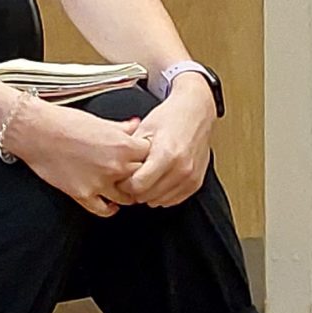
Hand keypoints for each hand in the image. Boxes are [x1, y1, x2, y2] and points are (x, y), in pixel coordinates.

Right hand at [5, 99, 149, 217]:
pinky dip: (110, 209)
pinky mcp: (83, 195)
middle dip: (142, 176)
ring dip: (128, 194)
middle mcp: (116, 166)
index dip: (149, 157)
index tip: (145, 157)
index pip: (151, 156)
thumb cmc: (65, 121)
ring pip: (128, 198)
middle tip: (139, 175)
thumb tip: (135, 126)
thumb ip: (122, 128)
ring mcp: (100, 183)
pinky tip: (110, 204)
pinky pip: (104, 210)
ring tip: (126, 190)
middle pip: (143, 178)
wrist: (37, 131)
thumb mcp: (100, 121)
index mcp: (123, 145)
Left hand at [122, 79, 216, 207]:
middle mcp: (181, 168)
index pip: (138, 185)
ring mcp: (190, 177)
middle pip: (148, 196)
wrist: (195, 111)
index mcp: (166, 154)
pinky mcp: (196, 182)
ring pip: (160, 201)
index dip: (125, 184)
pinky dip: (162, 195)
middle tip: (130, 179)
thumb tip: (115, 169)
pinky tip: (157, 182)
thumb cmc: (170, 117)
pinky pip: (174, 200)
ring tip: (144, 178)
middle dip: (135, 190)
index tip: (121, 178)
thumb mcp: (144, 129)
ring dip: (149, 194)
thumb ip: (130, 152)